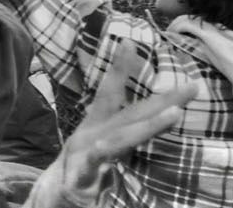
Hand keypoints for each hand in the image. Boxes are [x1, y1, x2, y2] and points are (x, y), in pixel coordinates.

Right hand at [44, 41, 194, 204]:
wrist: (44, 204)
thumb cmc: (70, 180)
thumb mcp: (94, 156)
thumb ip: (115, 139)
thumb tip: (137, 122)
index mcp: (94, 133)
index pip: (110, 98)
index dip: (119, 70)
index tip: (129, 44)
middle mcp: (88, 140)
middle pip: (128, 118)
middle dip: (160, 103)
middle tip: (191, 88)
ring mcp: (82, 160)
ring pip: (117, 141)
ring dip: (146, 126)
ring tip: (174, 114)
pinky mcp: (77, 182)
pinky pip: (92, 169)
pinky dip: (98, 156)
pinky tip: (102, 145)